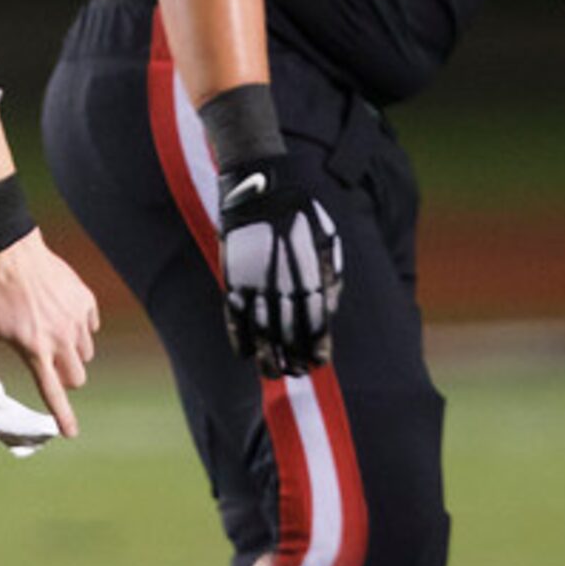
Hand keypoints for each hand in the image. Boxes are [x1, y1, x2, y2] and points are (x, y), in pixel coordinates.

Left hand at [0, 231, 98, 437]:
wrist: (12, 250)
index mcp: (35, 348)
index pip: (52, 391)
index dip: (62, 416)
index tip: (70, 433)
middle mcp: (61, 337)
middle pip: (76, 378)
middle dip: (64, 378)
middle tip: (45, 361)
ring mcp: (76, 319)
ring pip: (85, 354)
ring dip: (71, 353)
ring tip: (48, 334)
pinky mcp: (86, 302)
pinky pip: (90, 328)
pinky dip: (78, 328)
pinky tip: (58, 314)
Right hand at [216, 156, 340, 375]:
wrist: (260, 191)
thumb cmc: (300, 216)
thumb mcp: (328, 243)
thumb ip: (331, 279)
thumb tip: (329, 312)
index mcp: (311, 279)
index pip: (316, 327)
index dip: (317, 349)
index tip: (317, 364)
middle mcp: (283, 288)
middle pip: (289, 337)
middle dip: (293, 359)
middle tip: (296, 373)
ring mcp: (256, 287)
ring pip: (261, 335)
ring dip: (267, 358)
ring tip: (272, 373)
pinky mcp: (233, 282)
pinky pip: (234, 319)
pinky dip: (239, 339)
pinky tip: (245, 354)